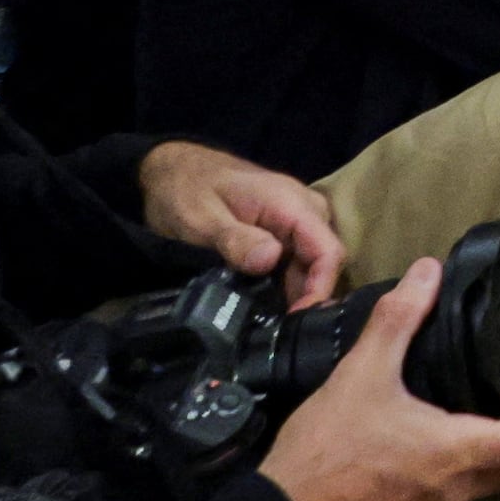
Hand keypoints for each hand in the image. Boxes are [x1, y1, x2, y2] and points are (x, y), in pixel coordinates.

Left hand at [137, 141, 347, 307]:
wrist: (171, 169)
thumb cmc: (184, 189)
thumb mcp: (201, 218)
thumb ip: (236, 239)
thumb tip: (270, 260)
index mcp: (290, 203)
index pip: (328, 251)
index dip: (319, 290)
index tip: (296, 321)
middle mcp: (303, 210)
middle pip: (324, 261)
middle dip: (308, 297)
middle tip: (278, 331)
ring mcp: (293, 219)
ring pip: (311, 264)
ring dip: (295, 293)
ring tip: (269, 324)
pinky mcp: (282, 230)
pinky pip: (295, 260)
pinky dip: (285, 284)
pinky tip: (265, 304)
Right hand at [253, 256, 499, 500]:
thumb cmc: (325, 454)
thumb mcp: (360, 375)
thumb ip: (397, 320)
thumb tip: (428, 271)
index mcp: (458, 454)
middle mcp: (454, 497)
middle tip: (485, 398)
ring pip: (469, 492)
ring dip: (464, 458)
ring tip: (428, 423)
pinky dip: (426, 486)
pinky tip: (389, 465)